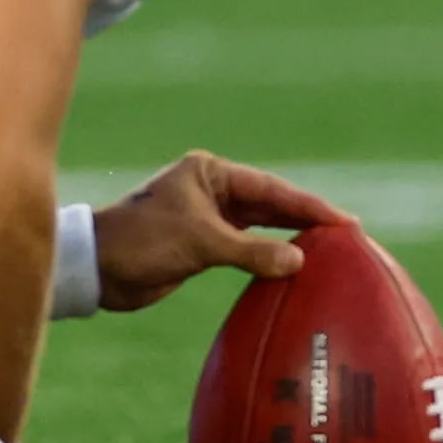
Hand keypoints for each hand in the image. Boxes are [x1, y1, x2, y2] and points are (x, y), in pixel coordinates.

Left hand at [86, 151, 353, 312]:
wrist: (96, 269)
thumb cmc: (142, 242)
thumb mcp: (200, 243)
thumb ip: (251, 252)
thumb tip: (298, 260)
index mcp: (211, 173)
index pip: (272, 188)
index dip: (310, 205)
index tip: (343, 220)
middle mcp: (213, 189)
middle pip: (271, 204)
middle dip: (305, 219)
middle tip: (346, 235)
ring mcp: (208, 216)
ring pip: (260, 226)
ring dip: (289, 238)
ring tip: (328, 251)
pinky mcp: (202, 244)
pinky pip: (246, 248)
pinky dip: (268, 257)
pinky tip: (291, 267)